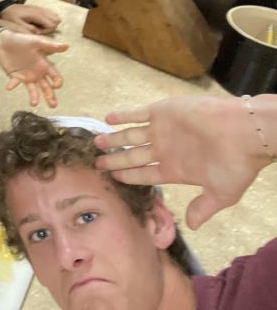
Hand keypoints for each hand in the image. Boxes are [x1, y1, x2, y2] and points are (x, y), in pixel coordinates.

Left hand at [0, 4, 60, 33]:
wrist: (7, 7)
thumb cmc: (11, 17)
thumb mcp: (17, 25)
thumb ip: (28, 29)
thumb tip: (39, 33)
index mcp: (37, 15)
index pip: (52, 25)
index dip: (46, 31)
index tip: (37, 32)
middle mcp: (42, 11)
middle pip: (57, 20)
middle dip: (50, 27)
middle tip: (40, 29)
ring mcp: (41, 8)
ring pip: (56, 16)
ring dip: (51, 23)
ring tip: (40, 26)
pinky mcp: (40, 8)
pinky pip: (51, 13)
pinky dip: (49, 18)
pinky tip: (40, 22)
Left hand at [0, 30, 66, 107]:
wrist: (4, 41)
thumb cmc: (21, 40)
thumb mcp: (36, 42)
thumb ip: (50, 46)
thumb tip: (66, 46)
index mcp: (44, 65)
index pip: (55, 76)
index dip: (57, 82)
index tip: (56, 86)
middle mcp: (37, 73)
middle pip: (46, 87)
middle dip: (50, 96)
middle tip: (53, 106)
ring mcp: (27, 76)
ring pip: (33, 89)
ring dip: (34, 97)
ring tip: (33, 104)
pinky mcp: (15, 77)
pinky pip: (15, 83)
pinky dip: (13, 85)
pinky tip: (9, 87)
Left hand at [94, 96, 268, 229]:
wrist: (242, 132)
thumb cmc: (234, 164)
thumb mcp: (222, 193)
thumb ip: (203, 208)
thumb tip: (192, 226)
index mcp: (175, 169)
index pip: (144, 175)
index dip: (128, 176)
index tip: (112, 178)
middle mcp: (165, 150)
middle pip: (132, 156)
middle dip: (114, 160)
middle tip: (96, 164)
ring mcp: (162, 130)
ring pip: (130, 135)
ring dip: (113, 139)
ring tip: (96, 143)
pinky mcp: (162, 112)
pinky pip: (137, 114)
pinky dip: (122, 116)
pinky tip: (108, 120)